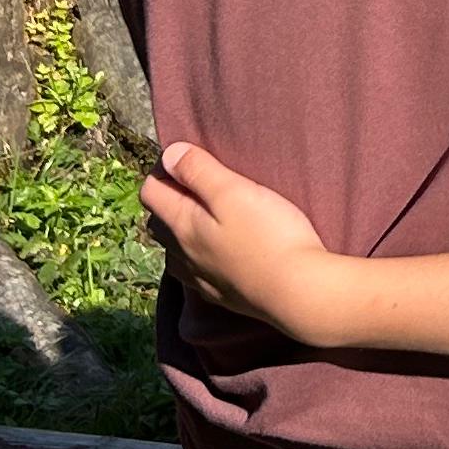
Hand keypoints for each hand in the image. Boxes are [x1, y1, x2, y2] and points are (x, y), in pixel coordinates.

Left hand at [140, 142, 345, 343]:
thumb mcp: (234, 192)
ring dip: (183, 229)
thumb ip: (199, 171)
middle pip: (158, 221)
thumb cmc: (269, 235)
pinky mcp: (219, 294)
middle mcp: (182, 254)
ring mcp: (199, 278)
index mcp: (182, 225)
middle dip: (170, 198)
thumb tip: (170, 154)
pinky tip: (220, 250)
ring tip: (210, 216)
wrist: (297, 292)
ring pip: (174, 249)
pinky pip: (194, 270)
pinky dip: (198, 254)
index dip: (163, 170)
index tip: (189, 159)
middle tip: (201, 183)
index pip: (151, 192)